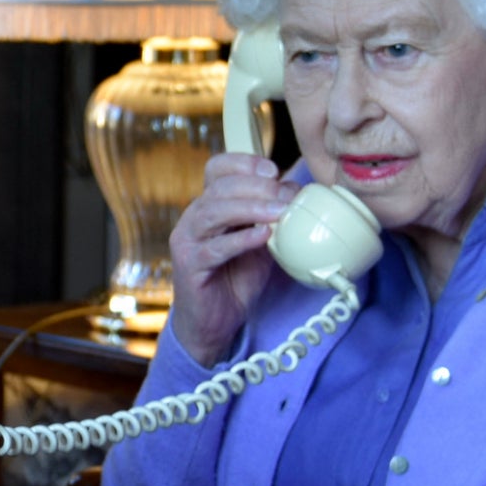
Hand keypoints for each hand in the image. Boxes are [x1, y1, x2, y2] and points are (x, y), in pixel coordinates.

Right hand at [166, 153, 295, 366]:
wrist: (215, 322)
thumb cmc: (236, 278)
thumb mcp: (262, 242)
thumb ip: (274, 217)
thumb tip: (298, 192)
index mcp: (210, 205)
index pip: (217, 168)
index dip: (244, 163)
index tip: (273, 171)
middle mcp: (194, 217)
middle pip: (220, 187)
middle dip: (257, 187)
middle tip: (286, 197)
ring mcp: (187, 240)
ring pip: (213, 212)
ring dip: (251, 208)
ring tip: (279, 213)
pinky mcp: (189, 265)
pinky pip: (215, 248)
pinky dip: (241, 239)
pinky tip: (263, 236)